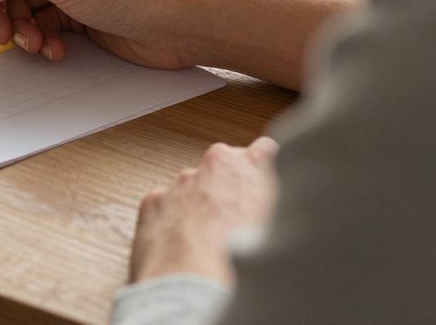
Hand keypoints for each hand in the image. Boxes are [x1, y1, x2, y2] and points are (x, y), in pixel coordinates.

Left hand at [130, 138, 278, 283]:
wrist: (196, 284)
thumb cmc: (245, 261)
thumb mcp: (282, 227)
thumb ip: (276, 204)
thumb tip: (277, 211)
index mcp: (251, 166)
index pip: (264, 151)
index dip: (264, 169)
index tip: (263, 185)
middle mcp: (213, 165)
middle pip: (223, 168)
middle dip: (227, 188)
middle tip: (235, 223)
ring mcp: (181, 182)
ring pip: (192, 188)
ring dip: (198, 207)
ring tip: (207, 245)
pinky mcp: (154, 200)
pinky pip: (166, 206)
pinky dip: (172, 222)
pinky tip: (182, 249)